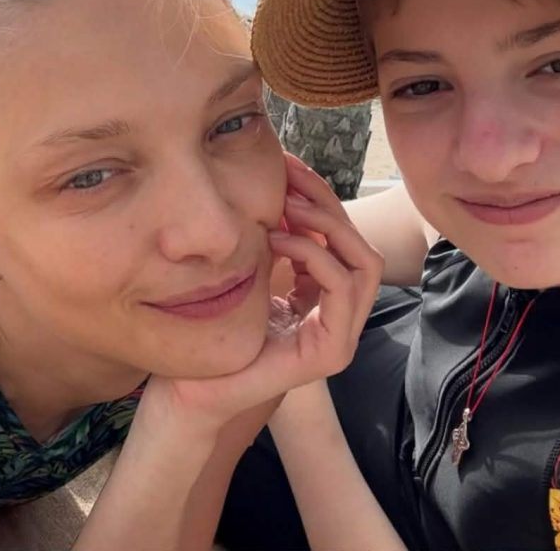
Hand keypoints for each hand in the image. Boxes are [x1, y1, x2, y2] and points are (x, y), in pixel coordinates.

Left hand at [138, 155, 382, 441]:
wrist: (193, 390)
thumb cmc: (216, 334)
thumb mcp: (251, 272)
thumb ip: (272, 241)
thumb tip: (278, 186)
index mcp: (323, 296)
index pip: (343, 238)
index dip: (321, 198)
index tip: (289, 168)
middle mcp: (340, 314)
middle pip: (360, 243)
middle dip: (328, 202)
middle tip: (291, 178)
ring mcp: (341, 335)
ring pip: (365, 262)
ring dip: (327, 225)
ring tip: (286, 206)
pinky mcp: (332, 351)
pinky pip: (342, 287)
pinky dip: (315, 254)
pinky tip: (278, 238)